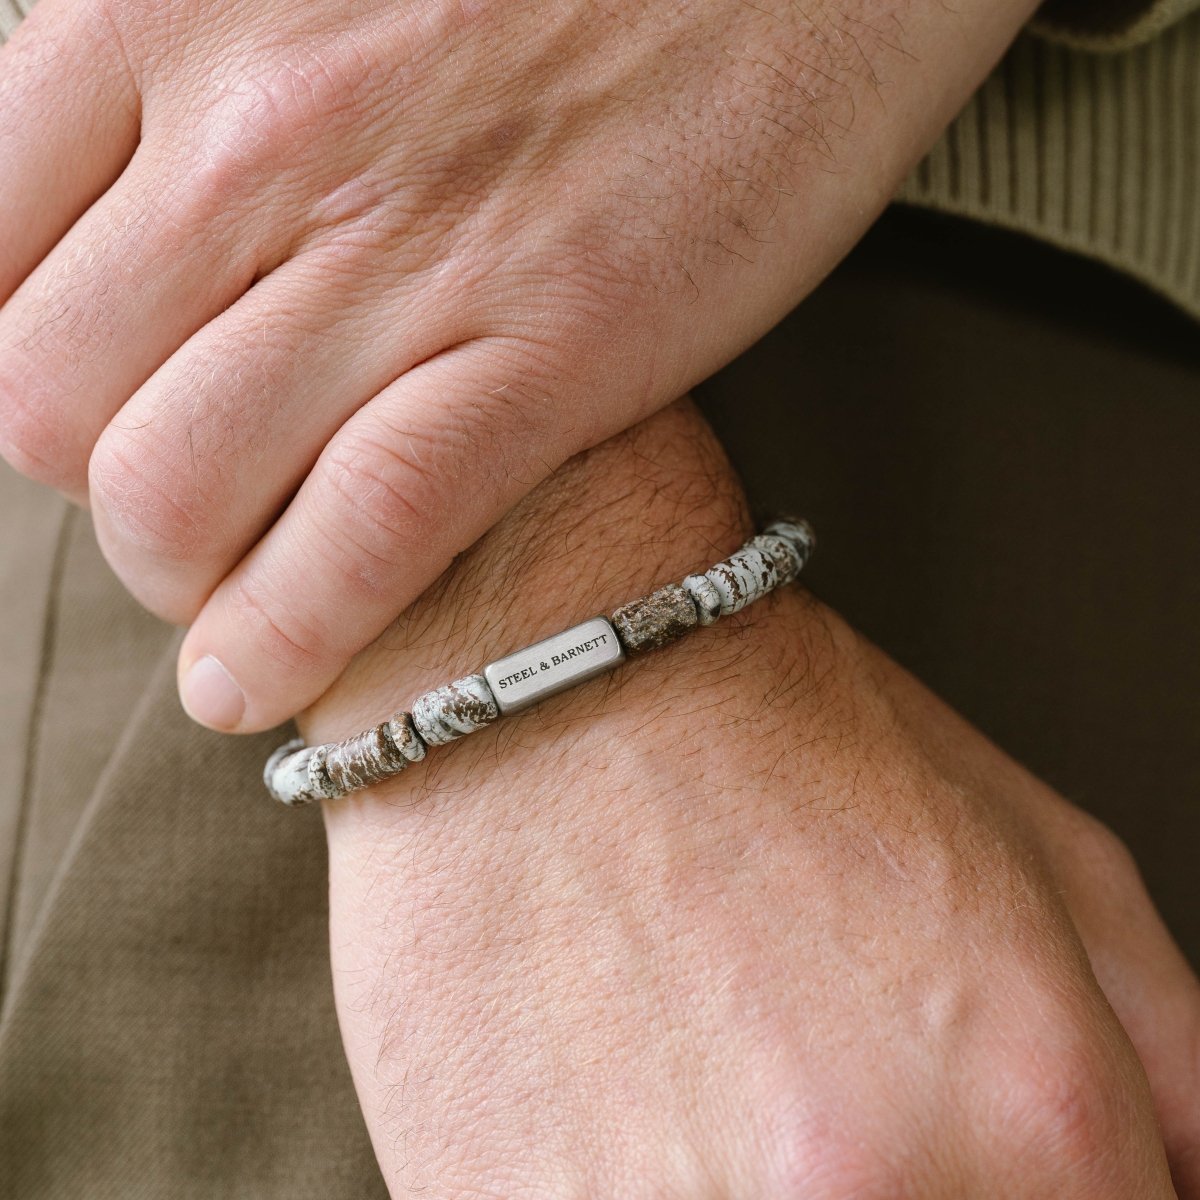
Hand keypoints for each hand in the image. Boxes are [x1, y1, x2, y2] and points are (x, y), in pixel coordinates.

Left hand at [0, 0, 1036, 731]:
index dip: (19, 373)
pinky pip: (361, 534)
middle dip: (94, 490)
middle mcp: (267, 139)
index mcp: (170, 17)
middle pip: (52, 404)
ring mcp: (412, 256)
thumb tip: (120, 224)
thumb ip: (183, 85)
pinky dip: (286, 635)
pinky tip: (259, 681)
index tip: (91, 413)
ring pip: (176, 491)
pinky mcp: (556, 350)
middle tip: (173, 506)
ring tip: (219, 602)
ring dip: (177, 580)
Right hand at [309, 402, 1198, 1197]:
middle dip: (910, 1186)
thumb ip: (1175, 1074)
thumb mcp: (1045, 858)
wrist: (543, 679)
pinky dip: (639, 1188)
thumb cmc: (774, 737)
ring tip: (716, 1077)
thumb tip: (1180, 1190)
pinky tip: (628, 1087)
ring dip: (747, 1185)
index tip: (992, 1160)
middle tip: (826, 1096)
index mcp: (1026, 1112)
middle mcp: (848, 1197)